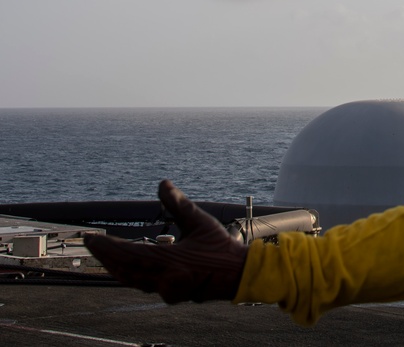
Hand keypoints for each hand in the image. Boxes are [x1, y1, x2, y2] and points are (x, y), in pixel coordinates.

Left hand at [84, 180, 247, 303]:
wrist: (238, 275)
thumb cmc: (221, 248)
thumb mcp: (200, 222)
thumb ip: (179, 204)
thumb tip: (163, 184)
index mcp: (169, 261)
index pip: (127, 254)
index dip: (106, 246)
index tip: (90, 238)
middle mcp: (163, 279)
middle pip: (123, 270)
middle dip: (105, 256)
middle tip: (91, 243)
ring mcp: (166, 289)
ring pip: (130, 280)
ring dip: (115, 266)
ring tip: (104, 254)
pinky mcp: (170, 294)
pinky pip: (142, 285)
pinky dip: (129, 274)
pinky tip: (126, 267)